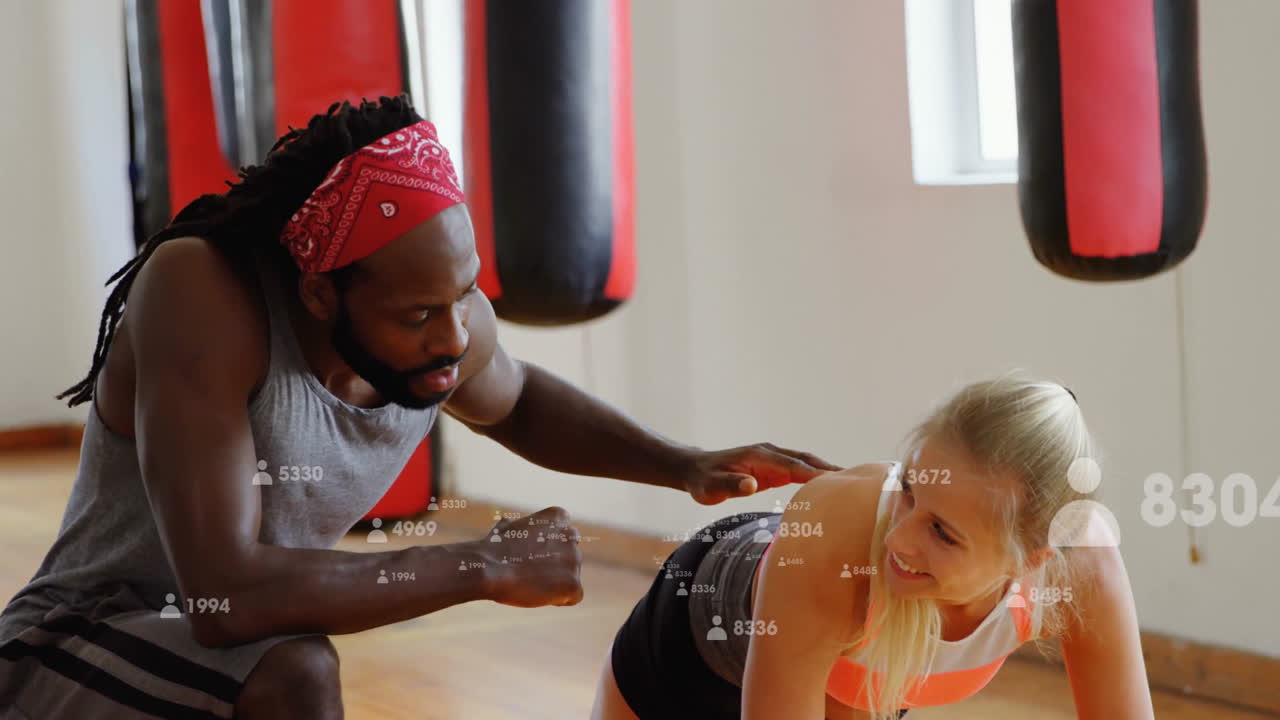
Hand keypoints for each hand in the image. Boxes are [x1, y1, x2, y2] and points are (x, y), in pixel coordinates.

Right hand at [478, 506, 583, 607]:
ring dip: (556, 583)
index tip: (532, 556)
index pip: (565, 535)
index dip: (550, 549)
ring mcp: (574, 559)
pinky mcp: (573, 583)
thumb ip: (520, 527)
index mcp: (557, 517)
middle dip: (556, 566)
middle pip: (571, 556)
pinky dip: (560, 599)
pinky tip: (540, 595)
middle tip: (531, 573)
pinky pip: (574, 596)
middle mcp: (570, 535)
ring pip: (571, 576)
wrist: (488, 569)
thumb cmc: (493, 550)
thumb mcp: (507, 528)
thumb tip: (509, 524)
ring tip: (532, 584)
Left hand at [678, 443, 842, 504]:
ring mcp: (774, 459)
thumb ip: (731, 484)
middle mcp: (771, 453)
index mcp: (760, 456)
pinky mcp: (775, 468)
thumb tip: (751, 484)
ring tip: (857, 483)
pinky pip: (801, 470)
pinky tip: (833, 487)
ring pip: (808, 463)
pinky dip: (819, 476)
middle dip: (833, 469)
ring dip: (830, 472)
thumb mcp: (711, 487)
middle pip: (808, 460)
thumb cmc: (703, 481)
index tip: (840, 481)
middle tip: (861, 480)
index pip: (794, 465)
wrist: (696, 470)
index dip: (816, 474)